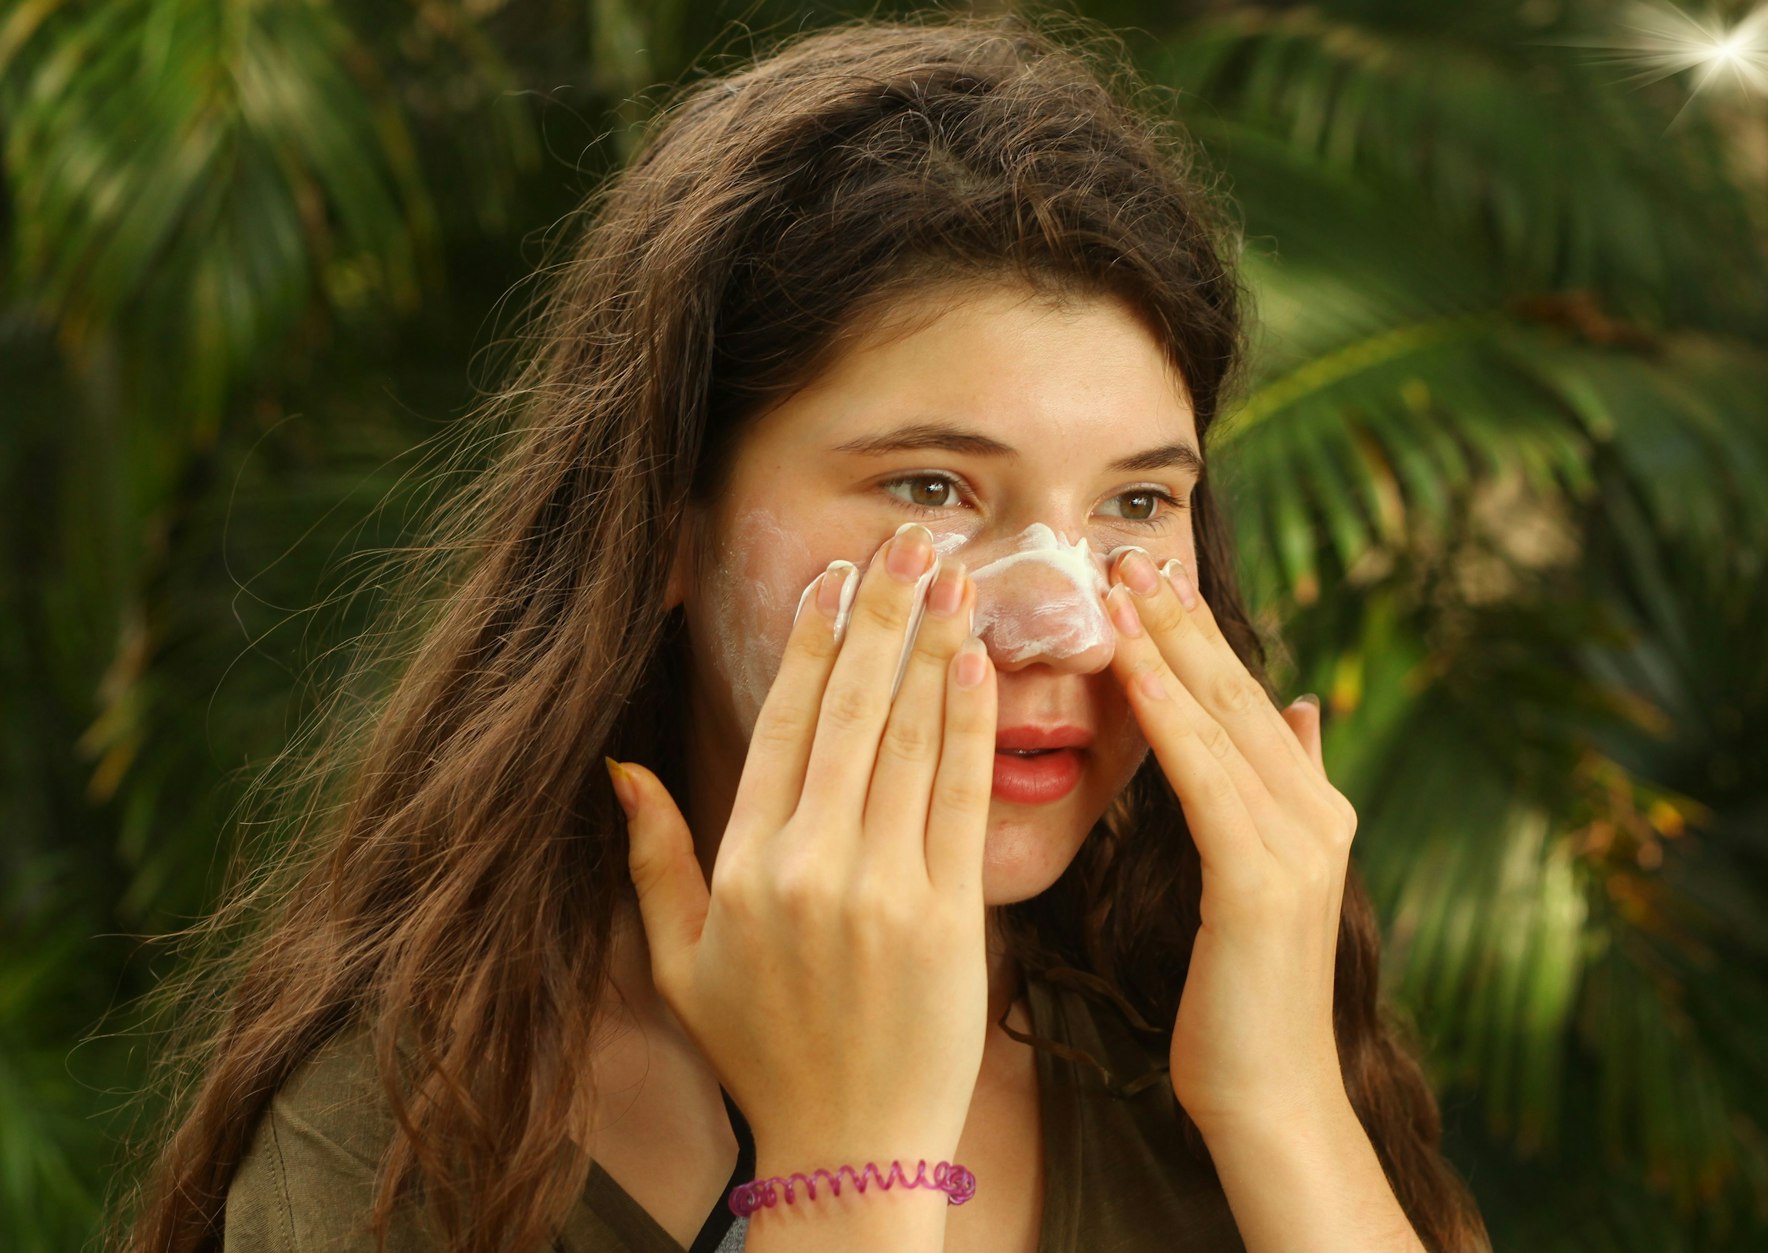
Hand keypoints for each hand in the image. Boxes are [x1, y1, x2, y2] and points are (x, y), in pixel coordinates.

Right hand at [604, 523, 997, 1169]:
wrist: (850, 1148)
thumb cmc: (763, 1052)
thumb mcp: (680, 962)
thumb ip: (654, 860)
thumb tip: (623, 767)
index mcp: (742, 868)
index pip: (778, 727)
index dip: (807, 644)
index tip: (830, 576)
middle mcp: (807, 867)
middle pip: (846, 713)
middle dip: (879, 615)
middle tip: (906, 539)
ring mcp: (881, 891)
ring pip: (906, 742)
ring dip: (930, 648)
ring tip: (950, 574)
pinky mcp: (948, 919)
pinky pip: (959, 802)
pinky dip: (969, 729)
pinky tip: (979, 666)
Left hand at [1101, 547, 1357, 1134]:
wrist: (1270, 1099)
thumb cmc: (1238, 1002)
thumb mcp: (1256, 881)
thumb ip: (1280, 788)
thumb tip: (1300, 708)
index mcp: (1311, 809)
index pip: (1243, 700)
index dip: (1196, 634)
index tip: (1148, 574)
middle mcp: (1315, 813)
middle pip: (1234, 693)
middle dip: (1179, 619)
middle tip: (1127, 550)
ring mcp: (1297, 844)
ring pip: (1218, 720)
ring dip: (1164, 646)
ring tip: (1118, 583)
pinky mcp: (1259, 880)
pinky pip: (1202, 777)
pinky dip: (1165, 715)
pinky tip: (1128, 667)